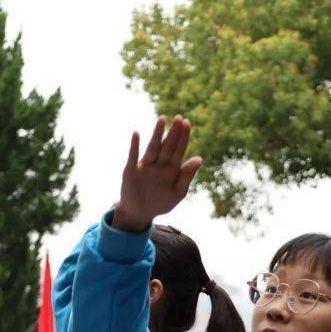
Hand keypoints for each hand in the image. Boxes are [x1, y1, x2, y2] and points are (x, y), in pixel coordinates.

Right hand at [113, 115, 202, 231]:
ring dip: (157, 134)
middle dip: (173, 133)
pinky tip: (136, 134)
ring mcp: (145, 166)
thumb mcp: (178, 193)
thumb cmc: (161, 203)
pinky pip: (133, 156)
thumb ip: (187, 176)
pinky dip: (134, 146)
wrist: (139, 213)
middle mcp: (159, 164)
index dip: (183, 137)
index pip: (179, 150)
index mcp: (172, 169)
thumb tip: (199, 159)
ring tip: (162, 119)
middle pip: (168, 146)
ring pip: (152, 148)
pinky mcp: (131, 171)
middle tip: (179, 118)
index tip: (187, 123)